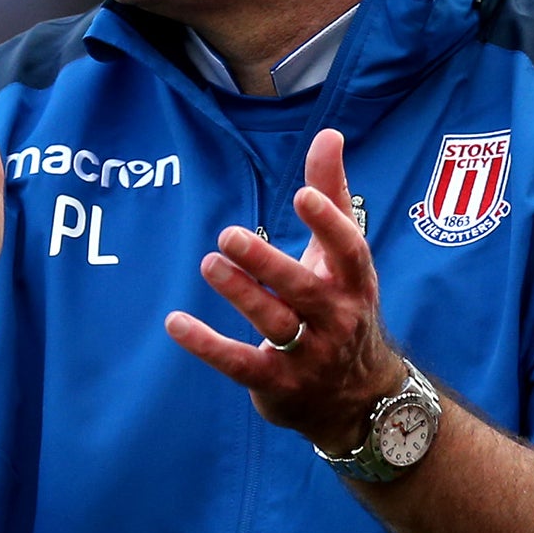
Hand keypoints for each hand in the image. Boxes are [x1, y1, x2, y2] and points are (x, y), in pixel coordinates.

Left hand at [165, 128, 402, 452]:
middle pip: (303, 289)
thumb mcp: (343, 257)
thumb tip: (329, 134)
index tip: (303, 194)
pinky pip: (240, 364)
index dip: (329, 223)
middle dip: (267, 263)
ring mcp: (308, 356)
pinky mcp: (277, 384)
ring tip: (208, 263)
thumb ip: (332, 195)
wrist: (358, 398)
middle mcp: (337, 320)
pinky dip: (207, 346)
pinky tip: (175, 322)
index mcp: (354, 284)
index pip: (349, 251)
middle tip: (228, 234)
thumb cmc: (342, 307)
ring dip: (240, 295)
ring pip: (274, 325)